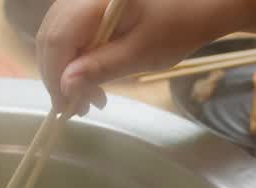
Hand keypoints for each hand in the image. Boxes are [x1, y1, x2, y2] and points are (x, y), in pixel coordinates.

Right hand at [37, 0, 237, 113]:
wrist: (203, 3)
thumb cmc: (177, 26)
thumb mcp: (140, 53)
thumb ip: (100, 68)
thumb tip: (65, 85)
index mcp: (93, 0)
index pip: (57, 39)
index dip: (55, 77)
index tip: (66, 109)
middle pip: (52, 36)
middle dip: (60, 77)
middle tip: (79, 108)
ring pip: (59, 35)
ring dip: (68, 70)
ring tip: (92, 98)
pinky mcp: (92, 5)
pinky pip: (73, 31)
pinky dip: (78, 57)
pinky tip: (93, 78)